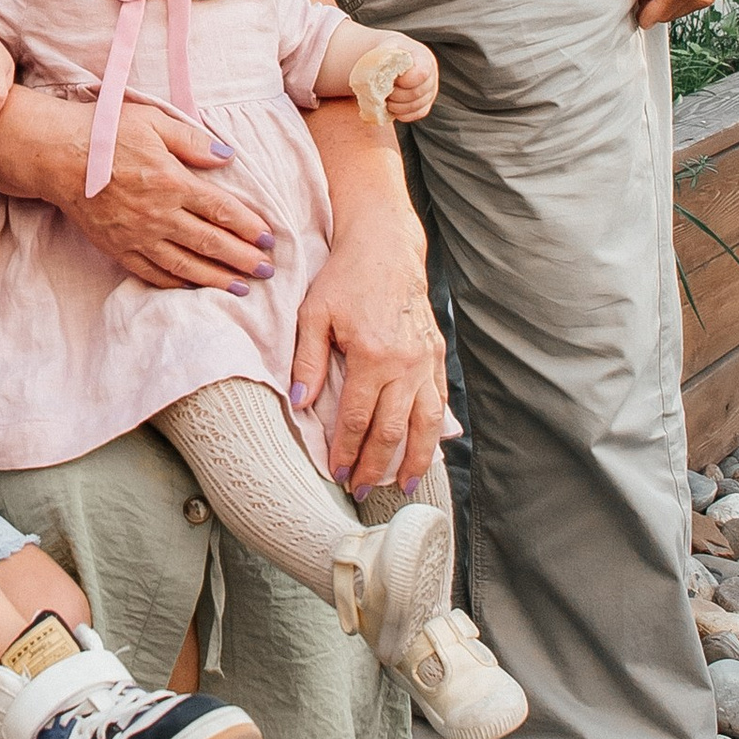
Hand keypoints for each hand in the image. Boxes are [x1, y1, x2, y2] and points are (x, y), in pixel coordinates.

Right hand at [60, 100, 276, 291]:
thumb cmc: (106, 133)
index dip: (249, 227)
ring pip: (185, 264)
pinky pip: (151, 272)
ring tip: (240, 289)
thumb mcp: (153, 122)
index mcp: (172, 182)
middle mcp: (158, 215)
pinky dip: (176, 282)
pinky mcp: (117, 248)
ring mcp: (137, 236)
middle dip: (243, 259)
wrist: (57, 156)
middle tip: (267, 272)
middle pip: (210, 243)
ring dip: (216, 278)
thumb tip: (227, 156)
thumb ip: (192, 141)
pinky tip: (193, 287)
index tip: (270, 240)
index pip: (221, 211)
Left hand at [292, 202, 444, 490]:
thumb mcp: (314, 313)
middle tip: (362, 491)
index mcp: (372, 356)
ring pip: (426, 424)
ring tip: (403, 486)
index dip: (347, 452)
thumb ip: (307, 360)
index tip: (337, 474)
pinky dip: (434, 430)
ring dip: (415, 460)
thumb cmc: (345, 278)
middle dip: (376, 466)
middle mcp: (405, 364)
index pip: (358, 419)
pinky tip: (427, 449)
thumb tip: (299, 401)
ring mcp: (426, 361)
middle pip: (392, 431)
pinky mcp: (437, 355)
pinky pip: (439, 401)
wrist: (386, 247)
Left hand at [348, 31, 438, 127]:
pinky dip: (403, 114)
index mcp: (423, 57)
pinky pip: (417, 114)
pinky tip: (391, 107)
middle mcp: (431, 74)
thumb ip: (385, 55)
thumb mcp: (384, 49)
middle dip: (397, 95)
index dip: (406, 81)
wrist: (387, 61)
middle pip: (417, 92)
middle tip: (384, 92)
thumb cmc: (384, 54)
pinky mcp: (425, 104)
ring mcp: (430, 91)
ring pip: (417, 106)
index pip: (421, 73)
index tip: (392, 80)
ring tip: (385, 99)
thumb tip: (382, 65)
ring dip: (397, 106)